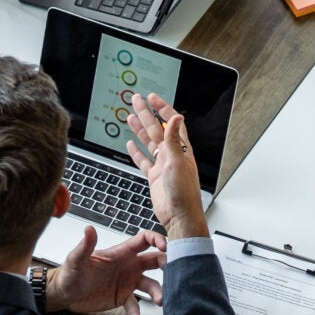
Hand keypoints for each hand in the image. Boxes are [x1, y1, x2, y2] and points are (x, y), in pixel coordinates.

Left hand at [47, 224, 163, 314]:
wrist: (64, 294)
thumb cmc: (70, 273)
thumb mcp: (76, 260)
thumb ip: (85, 246)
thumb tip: (89, 229)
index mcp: (120, 253)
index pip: (144, 240)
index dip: (157, 240)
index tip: (166, 248)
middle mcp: (128, 266)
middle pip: (154, 261)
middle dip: (166, 264)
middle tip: (173, 271)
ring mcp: (127, 282)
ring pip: (150, 284)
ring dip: (157, 292)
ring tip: (160, 301)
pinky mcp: (122, 297)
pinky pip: (135, 305)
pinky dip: (138, 313)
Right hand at [122, 92, 207, 237]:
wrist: (179, 217)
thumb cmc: (184, 192)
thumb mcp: (178, 162)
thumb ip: (174, 139)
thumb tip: (177, 117)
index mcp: (180, 149)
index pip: (171, 122)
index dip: (162, 108)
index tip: (152, 98)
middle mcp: (171, 154)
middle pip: (156, 128)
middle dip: (146, 113)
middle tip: (136, 99)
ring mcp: (162, 165)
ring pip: (148, 142)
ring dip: (139, 129)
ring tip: (130, 116)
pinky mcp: (154, 177)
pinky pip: (143, 161)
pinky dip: (136, 152)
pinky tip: (130, 144)